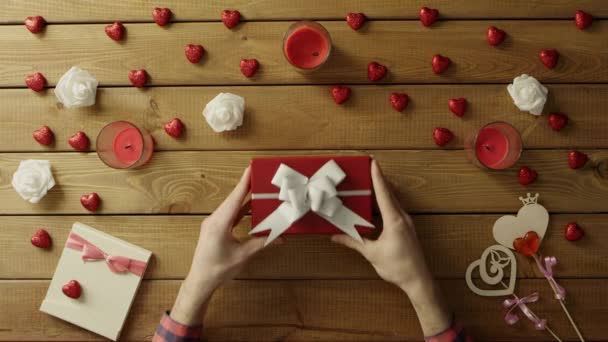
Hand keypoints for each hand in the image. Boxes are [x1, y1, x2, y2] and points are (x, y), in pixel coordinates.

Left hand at [170, 166, 281, 324]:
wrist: (200, 281)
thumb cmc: (219, 269)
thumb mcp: (243, 255)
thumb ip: (262, 243)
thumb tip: (281, 237)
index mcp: (220, 223)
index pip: (235, 198)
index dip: (244, 183)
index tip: (251, 168)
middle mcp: (214, 219)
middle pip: (233, 199)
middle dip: (247, 187)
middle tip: (260, 175)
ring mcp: (213, 224)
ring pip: (231, 207)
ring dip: (244, 199)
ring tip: (258, 189)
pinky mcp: (215, 229)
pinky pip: (229, 215)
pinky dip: (240, 210)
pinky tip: (250, 207)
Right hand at [331, 159, 450, 335]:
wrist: (418, 280)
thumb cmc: (398, 267)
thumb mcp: (372, 253)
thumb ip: (353, 242)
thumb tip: (336, 236)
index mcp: (394, 220)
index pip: (384, 193)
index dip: (377, 177)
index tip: (373, 162)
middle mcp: (402, 217)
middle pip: (389, 193)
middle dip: (379, 179)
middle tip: (369, 167)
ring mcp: (406, 222)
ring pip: (393, 201)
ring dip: (382, 191)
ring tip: (371, 182)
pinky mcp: (406, 228)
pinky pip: (395, 210)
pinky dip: (385, 203)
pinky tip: (378, 205)